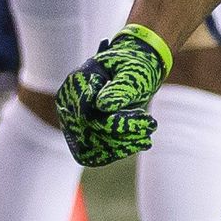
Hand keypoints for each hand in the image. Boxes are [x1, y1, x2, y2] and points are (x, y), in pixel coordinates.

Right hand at [55, 24, 172, 166]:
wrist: (131, 71)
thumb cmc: (132, 66)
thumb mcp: (132, 71)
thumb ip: (120, 87)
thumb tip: (103, 105)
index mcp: (76, 83)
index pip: (89, 113)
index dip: (118, 123)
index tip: (150, 122)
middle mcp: (68, 104)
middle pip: (88, 131)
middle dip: (123, 135)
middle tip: (152, 126)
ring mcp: (72, 120)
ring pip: (89, 147)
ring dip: (120, 147)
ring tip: (146, 138)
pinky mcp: (80, 134)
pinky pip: (92, 153)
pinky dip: (115, 152)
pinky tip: (137, 144)